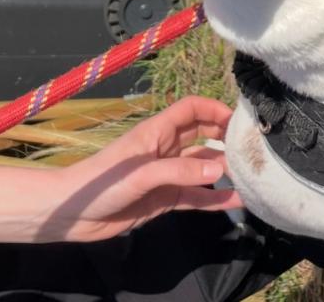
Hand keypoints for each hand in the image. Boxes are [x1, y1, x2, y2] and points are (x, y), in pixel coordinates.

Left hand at [0, 96, 242, 242]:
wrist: (71, 215)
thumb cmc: (102, 182)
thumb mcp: (142, 173)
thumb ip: (182, 171)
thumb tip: (221, 170)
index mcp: (158, 131)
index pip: (192, 109)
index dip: (215, 109)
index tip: (239, 121)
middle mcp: (167, 149)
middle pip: (204, 135)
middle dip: (227, 139)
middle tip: (252, 148)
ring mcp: (168, 174)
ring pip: (204, 168)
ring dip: (226, 170)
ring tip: (252, 175)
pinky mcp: (167, 199)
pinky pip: (198, 196)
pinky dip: (217, 198)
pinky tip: (238, 200)